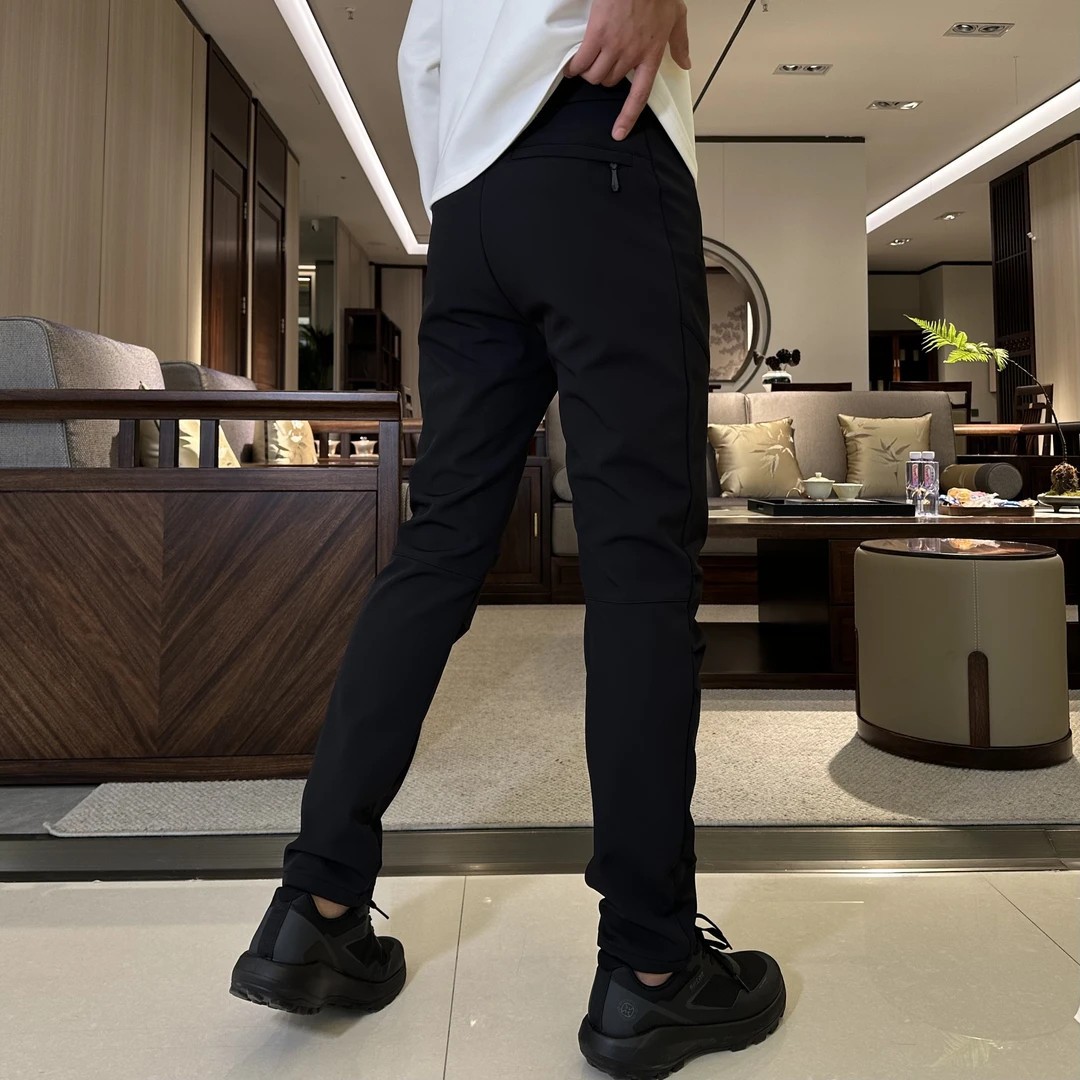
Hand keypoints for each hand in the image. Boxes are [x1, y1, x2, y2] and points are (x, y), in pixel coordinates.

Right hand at [565, 0, 690, 140]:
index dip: (628, 117)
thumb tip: (686, 63)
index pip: (640, 95)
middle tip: (600, 68)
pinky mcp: (597, 34)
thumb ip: (680, 43)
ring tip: (584, 66)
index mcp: (651, 55)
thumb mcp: (677, 16)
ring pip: (594, 76)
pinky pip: (581, 62)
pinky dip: (573, 67)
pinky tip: (571, 66)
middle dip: (604, 79)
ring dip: (587, 74)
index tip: (618, 133)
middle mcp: (632, 55)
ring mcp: (614, 46)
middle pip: (610, 83)